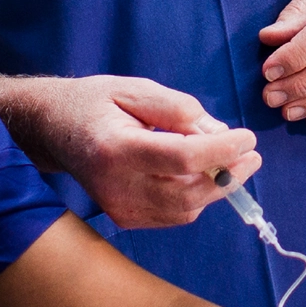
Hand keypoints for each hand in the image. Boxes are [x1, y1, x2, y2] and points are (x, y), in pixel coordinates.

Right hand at [0, 73, 258, 228]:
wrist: (53, 130)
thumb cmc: (95, 102)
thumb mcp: (135, 89)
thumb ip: (178, 110)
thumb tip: (218, 135)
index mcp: (114, 149)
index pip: (180, 160)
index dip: (220, 152)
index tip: (247, 138)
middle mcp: (115, 186)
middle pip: (187, 193)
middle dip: (227, 175)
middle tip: (252, 154)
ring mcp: (118, 208)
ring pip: (185, 210)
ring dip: (217, 189)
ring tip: (238, 163)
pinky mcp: (124, 218)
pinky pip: (174, 216)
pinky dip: (198, 198)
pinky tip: (207, 175)